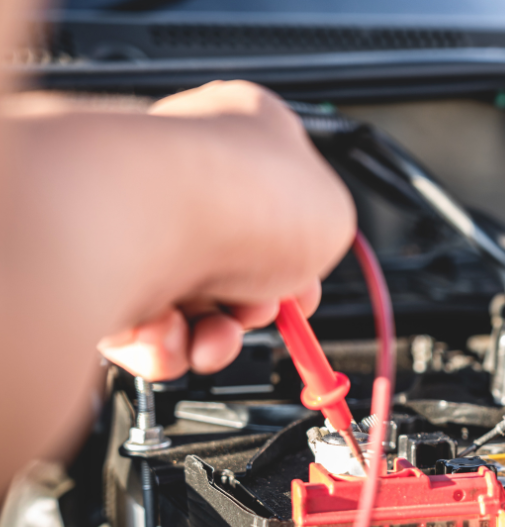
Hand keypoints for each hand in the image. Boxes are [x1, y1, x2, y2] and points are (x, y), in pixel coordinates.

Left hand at [95, 81, 354, 379]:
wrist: (159, 217)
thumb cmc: (246, 195)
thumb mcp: (336, 214)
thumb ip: (325, 237)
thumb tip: (306, 259)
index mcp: (243, 135)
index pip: (276, 207)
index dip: (299, 261)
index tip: (305, 289)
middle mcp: (187, 175)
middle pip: (235, 266)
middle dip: (255, 308)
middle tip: (261, 308)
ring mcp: (141, 220)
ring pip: (191, 308)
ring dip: (215, 336)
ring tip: (216, 333)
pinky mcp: (101, 269)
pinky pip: (145, 328)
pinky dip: (165, 346)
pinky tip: (174, 332)